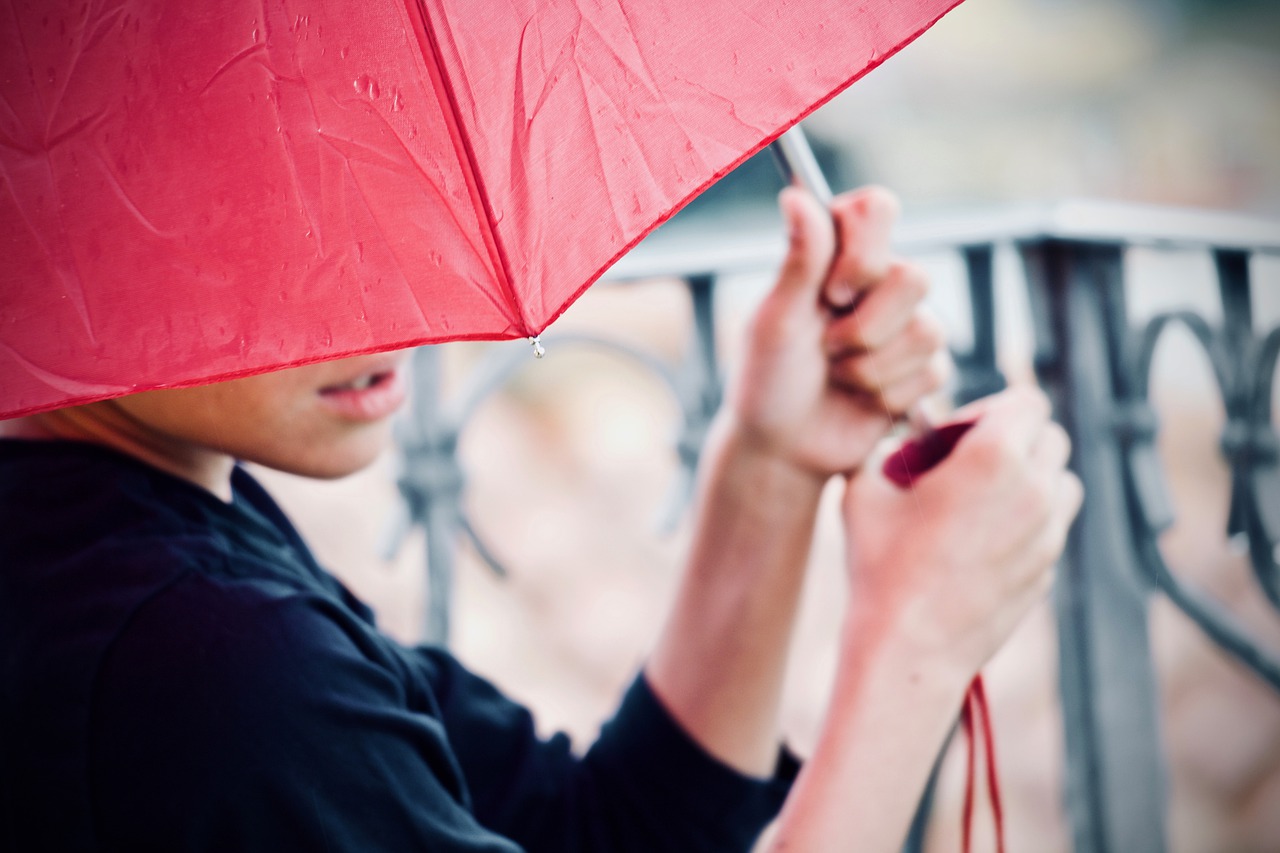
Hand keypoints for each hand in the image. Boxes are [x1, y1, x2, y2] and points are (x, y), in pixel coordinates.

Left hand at [726, 185, 950, 481]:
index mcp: (835, 254)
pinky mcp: (923, 367)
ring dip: (870, 368)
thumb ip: (798, 259)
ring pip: (929, 330)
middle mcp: (876, 281)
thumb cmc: (767, 378)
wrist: (782, 447)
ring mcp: (905, 323)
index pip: (877, 209)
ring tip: (836, 376)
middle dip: (865, 327)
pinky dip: (887, 394)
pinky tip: (859, 399)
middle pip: (915, 276)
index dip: (862, 253)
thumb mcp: (775, 319)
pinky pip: (934, 372)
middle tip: (826, 347)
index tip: (830, 291)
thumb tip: (795, 194)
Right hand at [841, 386, 1083, 675]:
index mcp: (994, 456)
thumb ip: (887, 447)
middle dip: (1015, 440)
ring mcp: (1049, 534)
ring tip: (985, 498)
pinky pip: (1052, 526)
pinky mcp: (1049, 569)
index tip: (960, 432)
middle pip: (1051, 437)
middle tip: (969, 462)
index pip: (1028, 402)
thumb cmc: (881, 567)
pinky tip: (983, 540)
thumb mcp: (864, 489)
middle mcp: (1034, 490)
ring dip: (1032, 478)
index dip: (994, 409)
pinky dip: (1028, 520)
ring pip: (1062, 481)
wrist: (909, 647)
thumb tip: (900, 434)